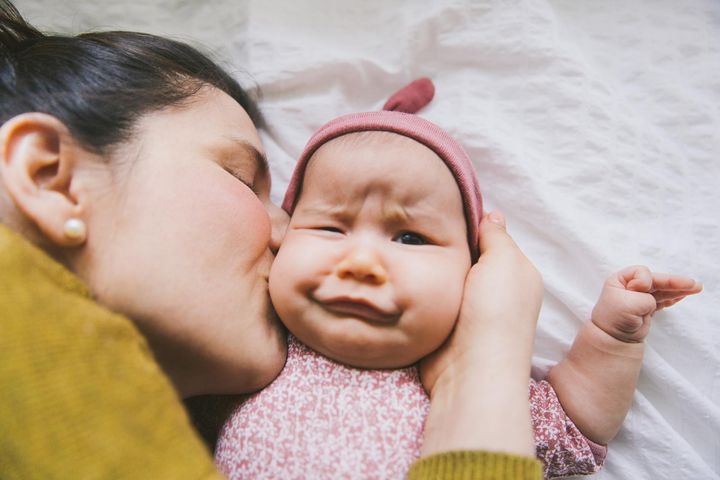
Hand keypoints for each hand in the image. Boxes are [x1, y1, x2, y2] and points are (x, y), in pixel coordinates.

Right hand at [419, 211, 543, 395]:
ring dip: (427, 266)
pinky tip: (401, 273)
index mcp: (514, 273)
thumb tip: (492, 213)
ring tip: (400, 245)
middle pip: (463, 255)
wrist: (470, 369)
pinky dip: (418, 287)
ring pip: (442, 275)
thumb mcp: (505, 261)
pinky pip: (428, 296)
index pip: (489, 238)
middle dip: (443, 244)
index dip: (467, 223)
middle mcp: (492, 290)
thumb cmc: (495, 312)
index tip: (439, 207)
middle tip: (414, 226)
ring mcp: (465, 308)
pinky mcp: (442, 323)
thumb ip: (497, 235)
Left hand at [591, 265, 701, 342]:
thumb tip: (651, 299)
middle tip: (692, 284)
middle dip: (674, 282)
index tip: (640, 290)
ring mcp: (639, 297)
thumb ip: (644, 297)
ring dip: (678, 289)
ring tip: (695, 288)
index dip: (645, 281)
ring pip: (662, 290)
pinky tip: (683, 296)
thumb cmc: (615, 319)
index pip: (641, 272)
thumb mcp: (628, 304)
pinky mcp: (646, 308)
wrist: (612, 339)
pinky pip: (662, 300)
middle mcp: (630, 286)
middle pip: (656, 280)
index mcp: (620, 280)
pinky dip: (672, 298)